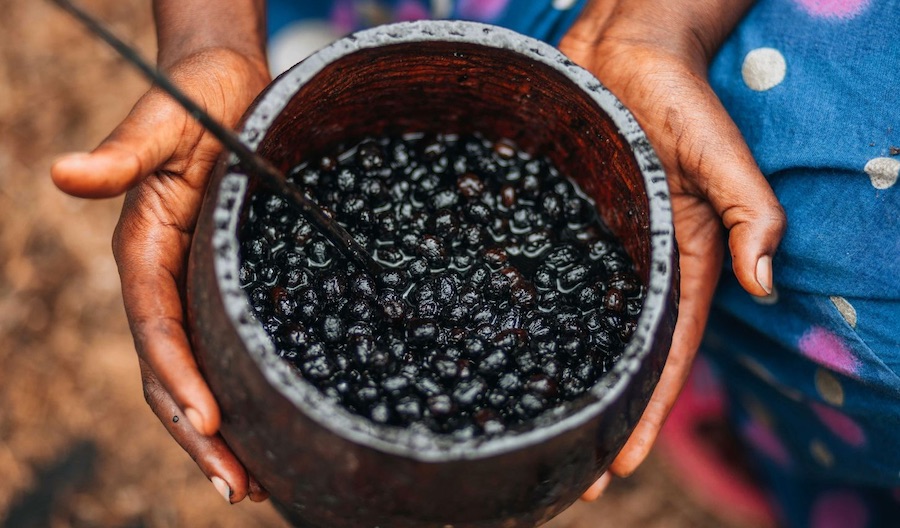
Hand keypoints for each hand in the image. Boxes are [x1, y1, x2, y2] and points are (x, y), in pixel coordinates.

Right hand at [52, 46, 270, 502]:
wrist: (224, 86)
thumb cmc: (196, 99)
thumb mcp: (162, 125)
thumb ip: (121, 156)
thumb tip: (62, 174)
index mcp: (144, 250)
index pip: (157, 328)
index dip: (178, 377)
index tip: (207, 425)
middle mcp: (165, 279)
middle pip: (172, 371)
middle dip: (200, 434)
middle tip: (239, 487)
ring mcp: (195, 286)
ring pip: (198, 372)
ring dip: (218, 433)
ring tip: (254, 484)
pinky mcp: (226, 283)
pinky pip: (225, 348)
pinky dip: (239, 393)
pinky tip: (267, 427)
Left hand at [560, 0, 785, 497]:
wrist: (623, 49)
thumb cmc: (680, 97)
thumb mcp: (725, 155)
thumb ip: (753, 214)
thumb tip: (766, 283)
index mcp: (683, 259)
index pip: (667, 351)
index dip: (648, 410)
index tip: (624, 464)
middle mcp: (637, 263)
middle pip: (618, 353)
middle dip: (601, 415)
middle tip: (573, 476)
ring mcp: (595, 246)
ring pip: (577, 327)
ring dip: (563, 380)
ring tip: (531, 429)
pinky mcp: (559, 221)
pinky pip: (544, 279)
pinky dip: (528, 319)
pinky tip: (501, 351)